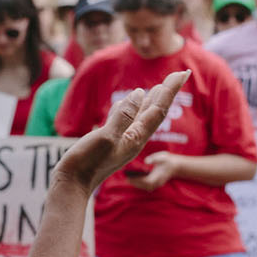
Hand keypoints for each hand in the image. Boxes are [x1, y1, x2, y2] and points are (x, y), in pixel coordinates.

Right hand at [55, 70, 188, 192]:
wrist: (73, 184)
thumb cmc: (87, 162)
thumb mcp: (106, 137)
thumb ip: (124, 116)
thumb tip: (140, 93)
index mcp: (136, 136)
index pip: (159, 108)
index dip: (171, 90)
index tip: (183, 73)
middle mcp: (134, 137)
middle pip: (155, 110)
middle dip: (168, 92)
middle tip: (180, 74)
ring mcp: (123, 140)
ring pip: (141, 115)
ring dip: (152, 100)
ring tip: (161, 87)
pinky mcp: (110, 140)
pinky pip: (125, 120)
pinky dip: (131, 108)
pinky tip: (129, 102)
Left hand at [126, 150, 184, 191]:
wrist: (177, 166)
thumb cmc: (168, 160)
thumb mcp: (162, 157)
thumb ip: (153, 159)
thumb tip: (146, 161)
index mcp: (158, 176)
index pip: (146, 181)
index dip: (137, 180)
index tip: (129, 178)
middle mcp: (158, 182)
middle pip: (144, 185)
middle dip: (135, 183)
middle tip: (126, 178)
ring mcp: (158, 184)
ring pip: (146, 187)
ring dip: (137, 184)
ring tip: (128, 179)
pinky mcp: (157, 183)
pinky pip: (148, 186)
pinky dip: (141, 184)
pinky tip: (135, 180)